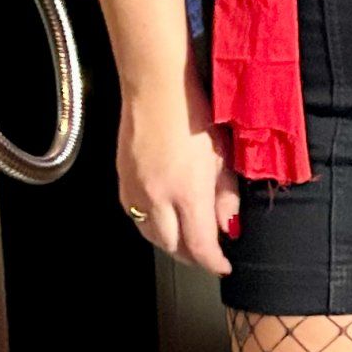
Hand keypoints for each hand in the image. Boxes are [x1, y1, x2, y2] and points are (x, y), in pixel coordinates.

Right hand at [118, 87, 239, 274]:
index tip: (224, 265)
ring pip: (150, 235)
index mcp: (188, 192)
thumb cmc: (194, 110)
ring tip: (187, 239)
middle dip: (192, 256)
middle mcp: (157, 198)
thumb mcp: (223, 154)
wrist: (155, 85)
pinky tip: (163, 217)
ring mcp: (136, 189)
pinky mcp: (122, 179)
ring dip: (170, 243)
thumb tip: (229, 225)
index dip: (214, 262)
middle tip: (208, 253)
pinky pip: (135, 216)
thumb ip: (226, 195)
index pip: (200, 246)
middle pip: (172, 247)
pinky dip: (151, 224)